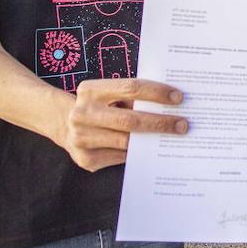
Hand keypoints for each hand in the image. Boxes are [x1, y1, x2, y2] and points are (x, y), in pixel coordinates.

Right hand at [59, 78, 187, 171]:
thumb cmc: (99, 105)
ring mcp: (82, 139)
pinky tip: (154, 152)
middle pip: (130, 120)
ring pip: (126, 142)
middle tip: (183, 124)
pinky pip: (121, 158)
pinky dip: (140, 154)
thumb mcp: (108, 94)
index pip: (131, 88)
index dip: (157, 93)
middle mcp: (82, 114)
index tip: (178, 98)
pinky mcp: (86, 159)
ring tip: (174, 137)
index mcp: (90, 90)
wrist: (63, 125)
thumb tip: (169, 105)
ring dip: (153, 141)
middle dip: (160, 122)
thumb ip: (132, 97)